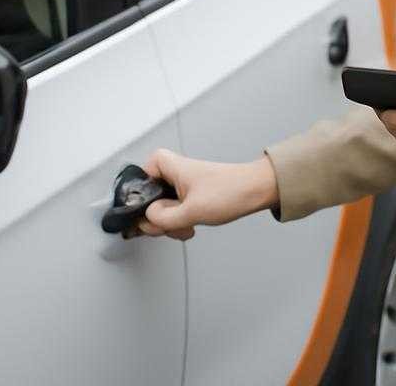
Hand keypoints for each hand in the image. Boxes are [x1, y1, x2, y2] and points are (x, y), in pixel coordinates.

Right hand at [133, 150, 279, 241]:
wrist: (256, 191)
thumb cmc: (230, 191)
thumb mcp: (192, 211)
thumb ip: (163, 218)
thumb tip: (145, 220)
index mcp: (170, 166)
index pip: (140, 174)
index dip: (139, 195)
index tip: (145, 211)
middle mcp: (174, 173)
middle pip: (148, 197)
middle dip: (157, 218)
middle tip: (168, 225)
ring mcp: (181, 186)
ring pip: (161, 208)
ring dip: (170, 224)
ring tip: (186, 227)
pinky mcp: (190, 196)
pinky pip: (174, 212)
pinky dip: (179, 223)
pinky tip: (190, 227)